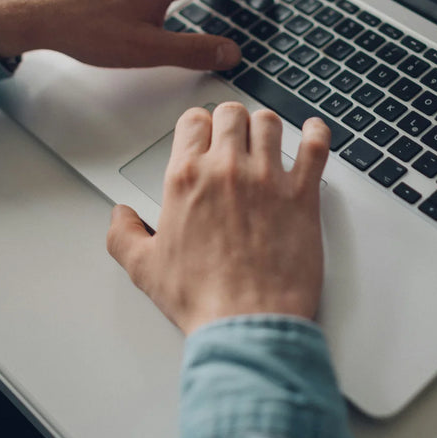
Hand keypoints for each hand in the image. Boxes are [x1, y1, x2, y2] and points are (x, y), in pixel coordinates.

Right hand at [105, 104, 330, 334]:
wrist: (247, 323)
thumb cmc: (203, 298)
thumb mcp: (144, 269)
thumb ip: (124, 235)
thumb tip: (120, 216)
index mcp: (187, 179)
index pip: (193, 122)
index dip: (199, 126)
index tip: (203, 135)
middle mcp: (227, 170)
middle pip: (232, 114)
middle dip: (231, 122)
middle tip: (234, 137)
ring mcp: (268, 179)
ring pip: (269, 123)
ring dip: (266, 127)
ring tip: (266, 139)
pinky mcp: (303, 195)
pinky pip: (315, 147)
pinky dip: (316, 133)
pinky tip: (312, 133)